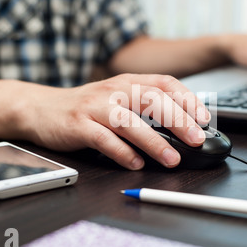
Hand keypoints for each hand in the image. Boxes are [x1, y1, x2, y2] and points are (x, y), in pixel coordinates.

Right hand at [25, 74, 210, 169]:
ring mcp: (95, 107)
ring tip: (172, 159)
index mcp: (127, 82)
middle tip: (196, 139)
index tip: (204, 118)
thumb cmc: (87, 107)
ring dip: (154, 142)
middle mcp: (113, 90)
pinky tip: (135, 164)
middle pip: (151, 100)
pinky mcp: (78, 125)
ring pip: (129, 122)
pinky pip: (103, 139)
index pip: (164, 83)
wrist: (42, 108)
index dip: (187, 99)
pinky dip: (122, 153)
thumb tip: (181, 128)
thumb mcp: (118, 98)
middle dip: (178, 120)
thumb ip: (145, 108)